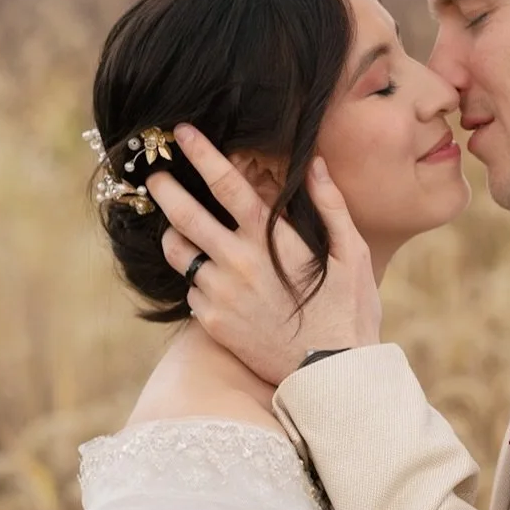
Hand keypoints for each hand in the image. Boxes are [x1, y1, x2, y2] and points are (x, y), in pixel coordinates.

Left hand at [147, 125, 381, 386]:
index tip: (182, 132)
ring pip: (178, 252)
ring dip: (174, 235)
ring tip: (182, 230)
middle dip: (164, 188)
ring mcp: (220, 294)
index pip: (228, 184)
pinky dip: (198, 279)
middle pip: (184, 214)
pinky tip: (215, 281)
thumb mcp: (353, 256)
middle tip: (155, 175)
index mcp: (272, 240)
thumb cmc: (349, 313)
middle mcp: (239, 263)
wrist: (330, 377)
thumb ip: (332, 207)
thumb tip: (316, 165)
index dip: (202, 154)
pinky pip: (191, 291)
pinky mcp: (212, 322)